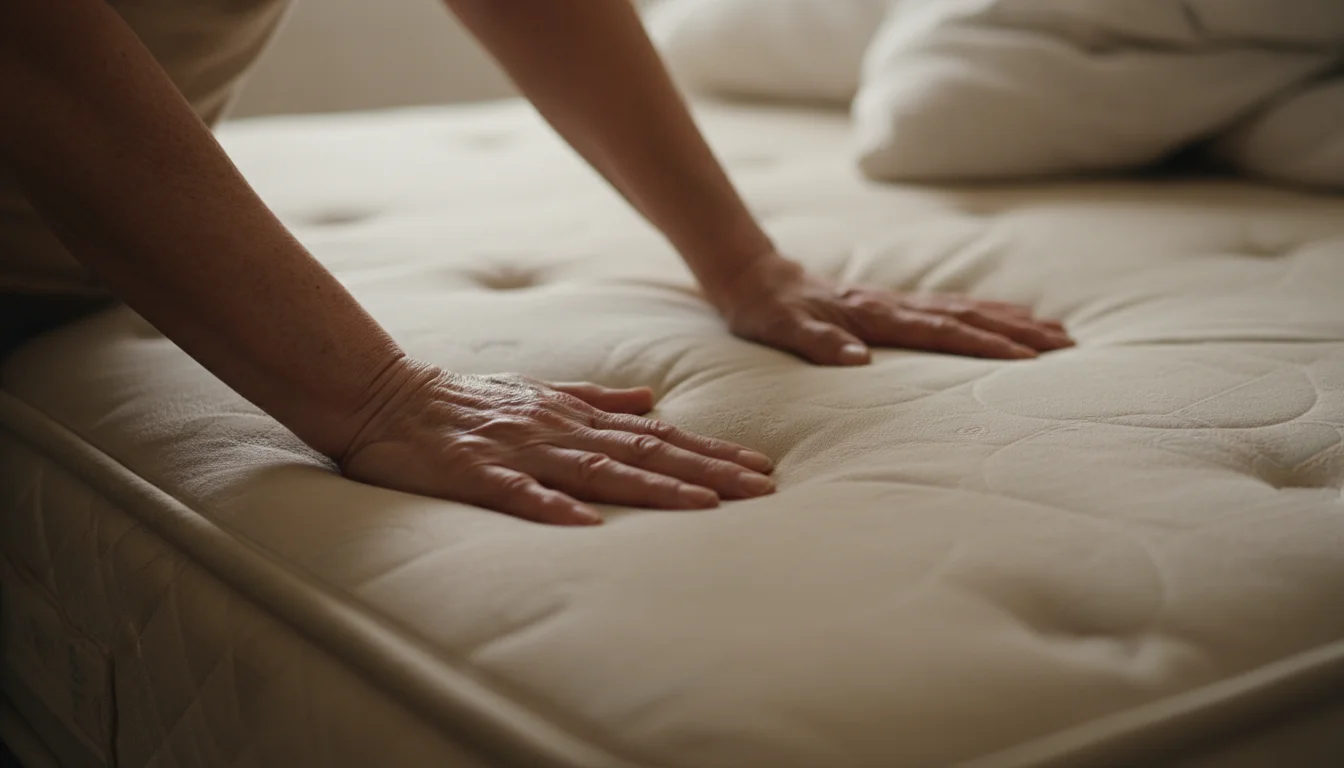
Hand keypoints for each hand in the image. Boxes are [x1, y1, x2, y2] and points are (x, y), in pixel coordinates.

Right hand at [337, 361, 775, 525]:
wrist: (384, 396)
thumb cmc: (466, 401)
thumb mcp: (539, 392)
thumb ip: (596, 398)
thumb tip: (650, 402)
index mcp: (574, 415)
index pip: (656, 436)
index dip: (710, 452)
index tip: (759, 469)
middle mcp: (557, 429)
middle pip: (644, 451)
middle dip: (706, 471)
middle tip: (761, 490)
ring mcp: (519, 449)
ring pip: (597, 469)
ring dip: (654, 486)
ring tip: (705, 506)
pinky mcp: (475, 472)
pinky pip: (519, 493)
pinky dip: (554, 507)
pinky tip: (589, 524)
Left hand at [711, 255, 1073, 365]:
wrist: (756, 278)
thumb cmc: (768, 311)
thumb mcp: (782, 329)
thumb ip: (818, 343)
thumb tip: (857, 360)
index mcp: (874, 314)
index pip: (940, 331)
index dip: (985, 343)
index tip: (1027, 356)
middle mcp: (893, 306)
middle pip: (968, 317)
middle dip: (1019, 331)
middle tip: (1067, 345)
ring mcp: (897, 303)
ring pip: (967, 309)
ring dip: (1012, 321)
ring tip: (1057, 332)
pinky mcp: (894, 306)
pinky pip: (952, 309)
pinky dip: (987, 313)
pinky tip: (1009, 319)